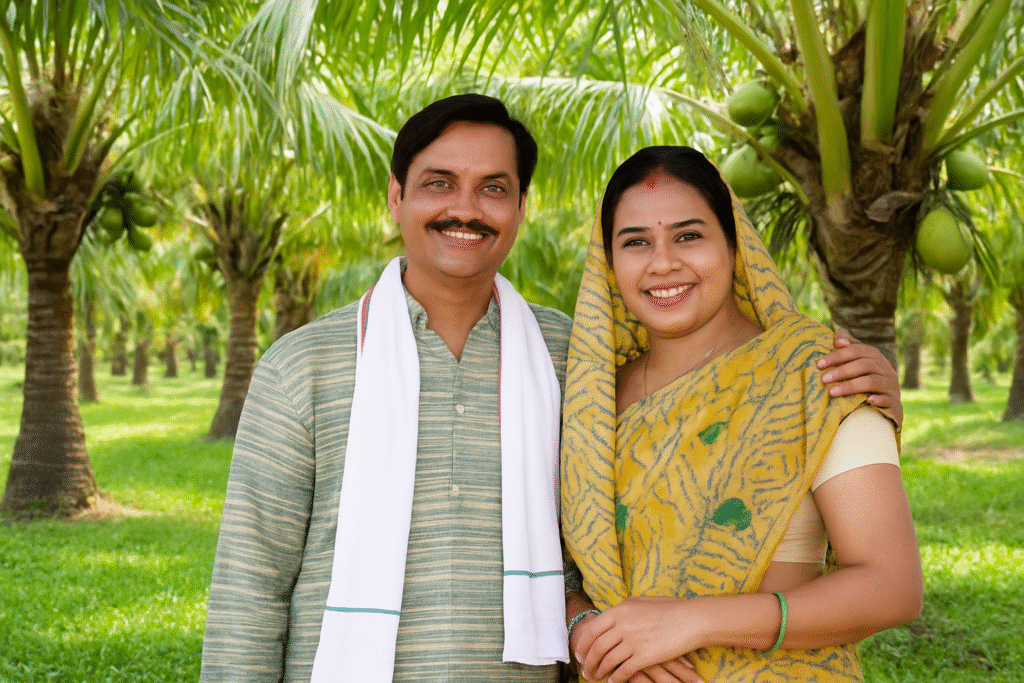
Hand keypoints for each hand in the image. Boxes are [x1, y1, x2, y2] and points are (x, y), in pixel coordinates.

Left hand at [576, 596, 704, 682]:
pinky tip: (613, 682)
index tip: (580, 655)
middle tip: (585, 671)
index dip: (583, 645)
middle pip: (597, 647)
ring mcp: (633, 640)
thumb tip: (611, 615)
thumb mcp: (641, 602)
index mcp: (620, 610)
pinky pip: (624, 671)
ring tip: (596, 678)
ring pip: (608, 660)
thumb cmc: (669, 609)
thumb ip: (623, 610)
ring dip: (599, 672)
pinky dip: (616, 678)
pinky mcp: (645, 655)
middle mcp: (623, 624)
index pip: (593, 630)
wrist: (691, 619)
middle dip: (588, 662)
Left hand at [817, 328, 902, 427]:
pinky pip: (887, 400)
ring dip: (851, 386)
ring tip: (832, 392)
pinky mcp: (894, 403)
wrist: (886, 405)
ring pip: (872, 382)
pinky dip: (878, 399)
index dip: (837, 355)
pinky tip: (868, 400)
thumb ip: (846, 349)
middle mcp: (885, 368)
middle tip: (823, 379)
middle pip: (864, 365)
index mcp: (874, 356)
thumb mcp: (855, 362)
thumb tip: (839, 341)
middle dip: (842, 371)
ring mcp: (890, 386)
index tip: (819, 364)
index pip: (856, 350)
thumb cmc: (862, 379)